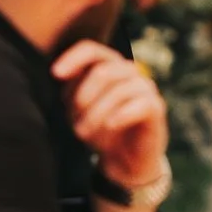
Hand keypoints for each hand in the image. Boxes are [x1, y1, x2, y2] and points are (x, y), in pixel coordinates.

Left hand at [56, 39, 170, 211]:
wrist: (125, 161)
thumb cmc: (100, 130)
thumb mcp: (78, 111)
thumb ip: (72, 92)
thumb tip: (59, 74)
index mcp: (108, 65)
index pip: (91, 50)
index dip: (72, 58)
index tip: (55, 75)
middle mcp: (128, 71)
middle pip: (102, 70)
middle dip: (83, 99)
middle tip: (75, 126)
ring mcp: (144, 87)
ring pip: (118, 90)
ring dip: (97, 116)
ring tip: (87, 136)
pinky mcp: (156, 107)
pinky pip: (139, 104)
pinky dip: (121, 116)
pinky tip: (112, 125)